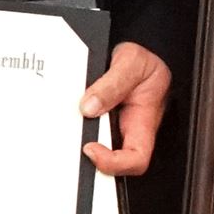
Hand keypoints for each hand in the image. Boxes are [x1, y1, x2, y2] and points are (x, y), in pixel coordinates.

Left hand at [81, 42, 171, 177]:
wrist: (143, 50)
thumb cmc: (145, 60)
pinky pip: (88, 132)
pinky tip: (69, 117)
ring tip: (68, 123)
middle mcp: (130, 129)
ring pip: (97, 148)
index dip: (113, 163)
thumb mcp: (132, 62)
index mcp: (145, 122)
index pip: (136, 159)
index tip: (90, 148)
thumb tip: (90, 107)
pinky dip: (76, 129)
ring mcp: (115, 127)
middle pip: (112, 160)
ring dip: (79, 140)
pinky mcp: (101, 120)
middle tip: (71, 137)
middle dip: (89, 155)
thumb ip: (112, 84)